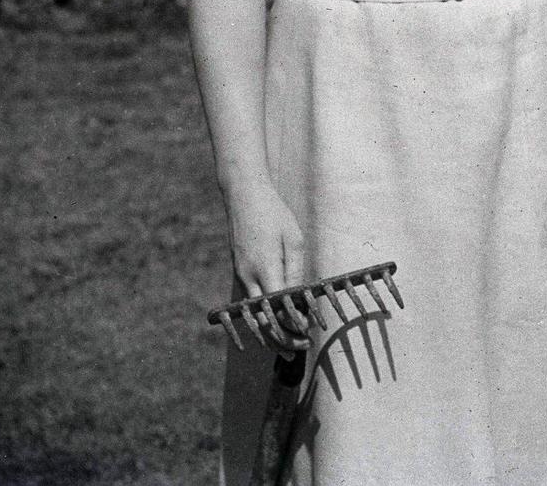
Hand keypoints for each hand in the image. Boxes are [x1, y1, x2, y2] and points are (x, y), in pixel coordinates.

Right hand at [224, 178, 309, 353]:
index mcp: (264, 269)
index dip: (292, 326)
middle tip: (300, 350)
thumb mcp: (293, 241)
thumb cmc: (274, 215)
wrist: (244, 197)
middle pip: (262, 320)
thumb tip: (299, 300)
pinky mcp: (240, 273)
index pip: (278, 309)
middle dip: (281, 339)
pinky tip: (276, 325)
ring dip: (271, 333)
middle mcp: (248, 277)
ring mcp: (241, 276)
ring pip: (254, 315)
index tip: (307, 335)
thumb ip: (295, 272)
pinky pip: (251, 303)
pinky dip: (263, 318)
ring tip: (288, 347)